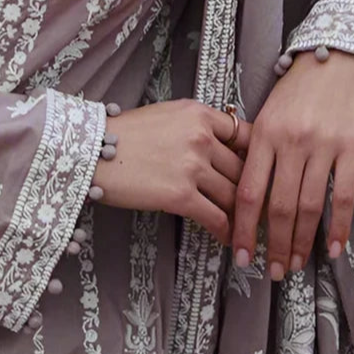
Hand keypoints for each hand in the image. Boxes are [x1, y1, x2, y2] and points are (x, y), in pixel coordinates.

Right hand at [94, 99, 251, 243]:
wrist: (90, 151)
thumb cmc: (124, 134)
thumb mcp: (166, 115)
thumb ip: (197, 127)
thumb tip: (223, 149)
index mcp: (199, 114)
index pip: (246, 135)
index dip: (258, 157)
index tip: (264, 173)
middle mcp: (201, 138)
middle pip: (243, 169)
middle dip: (255, 191)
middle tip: (264, 208)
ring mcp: (191, 166)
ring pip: (233, 195)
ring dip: (243, 215)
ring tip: (250, 228)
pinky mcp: (179, 196)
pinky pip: (215, 217)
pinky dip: (226, 231)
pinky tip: (229, 238)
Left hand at [232, 50, 353, 279]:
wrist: (341, 56)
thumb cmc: (300, 87)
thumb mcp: (268, 113)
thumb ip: (258, 151)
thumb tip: (249, 197)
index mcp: (263, 135)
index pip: (248, 192)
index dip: (242, 228)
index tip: (239, 254)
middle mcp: (290, 143)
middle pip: (278, 207)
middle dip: (274, 245)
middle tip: (272, 271)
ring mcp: (322, 146)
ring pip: (308, 206)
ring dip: (302, 242)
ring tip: (296, 264)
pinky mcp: (352, 148)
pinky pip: (342, 196)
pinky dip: (337, 227)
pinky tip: (332, 248)